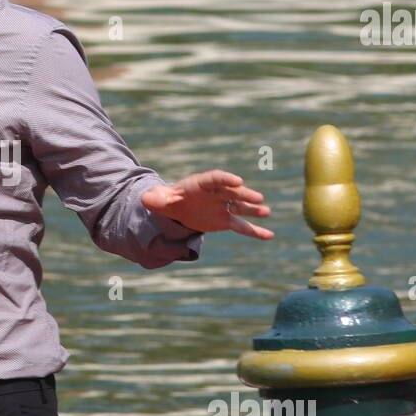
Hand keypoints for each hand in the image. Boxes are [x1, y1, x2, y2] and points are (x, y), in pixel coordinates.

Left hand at [141, 169, 273, 239]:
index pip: (215, 179)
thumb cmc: (169, 200)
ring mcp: (222, 207)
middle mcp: (215, 193)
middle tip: (258, 198)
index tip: (237, 181)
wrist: (177, 208)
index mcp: (201, 184)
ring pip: (240, 207)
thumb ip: (155, 199)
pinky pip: (242, 226)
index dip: (226, 179)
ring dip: (252, 209)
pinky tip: (269, 236)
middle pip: (232, 192)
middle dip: (244, 194)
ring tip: (266, 211)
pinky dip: (255, 231)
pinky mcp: (225, 221)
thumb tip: (146, 200)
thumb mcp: (160, 199)